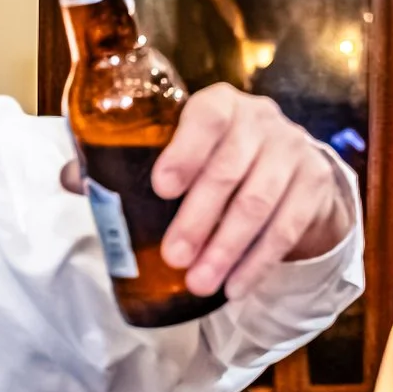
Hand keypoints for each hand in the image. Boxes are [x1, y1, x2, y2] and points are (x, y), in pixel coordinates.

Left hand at [150, 84, 352, 298]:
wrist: (286, 163)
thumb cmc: (214, 156)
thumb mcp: (182, 146)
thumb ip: (129, 160)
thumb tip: (78, 180)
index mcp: (220, 104)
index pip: (207, 118)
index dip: (185, 152)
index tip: (161, 188)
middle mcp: (261, 121)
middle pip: (229, 171)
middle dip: (198, 219)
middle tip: (173, 256)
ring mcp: (293, 151)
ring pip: (258, 204)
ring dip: (226, 249)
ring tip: (198, 282)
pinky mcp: (314, 184)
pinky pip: (285, 229)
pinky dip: (257, 262)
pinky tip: (234, 287)